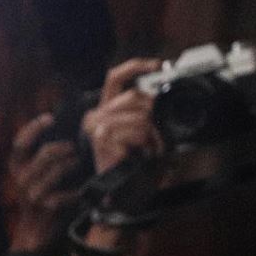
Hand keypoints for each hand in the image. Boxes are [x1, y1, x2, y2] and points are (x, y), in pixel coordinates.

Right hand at [6, 112, 84, 251]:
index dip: (35, 127)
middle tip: (73, 149)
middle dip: (64, 148)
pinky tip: (79, 192)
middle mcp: (22, 179)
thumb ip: (40, 158)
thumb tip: (62, 133)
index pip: (20, 142)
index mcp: (16, 168)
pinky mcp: (46, 207)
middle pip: (45, 153)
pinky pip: (67, 192)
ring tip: (77, 163)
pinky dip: (76, 191)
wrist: (33, 233)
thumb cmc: (38, 199)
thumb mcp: (32, 177)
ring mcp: (33, 194)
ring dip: (72, 165)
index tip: (50, 118)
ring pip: (58, 170)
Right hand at [79, 57, 165, 174]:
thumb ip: (145, 111)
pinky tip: (142, 153)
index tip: (157, 65)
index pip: (116, 77)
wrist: (120, 190)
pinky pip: (134, 132)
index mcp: (107, 108)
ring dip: (151, 135)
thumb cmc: (131, 162)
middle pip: (134, 95)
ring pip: (138, 117)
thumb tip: (158, 97)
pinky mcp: (101, 138)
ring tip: (150, 149)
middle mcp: (98, 114)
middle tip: (158, 136)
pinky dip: (145, 144)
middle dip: (153, 115)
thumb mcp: (141, 131)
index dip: (136, 66)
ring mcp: (97, 126)